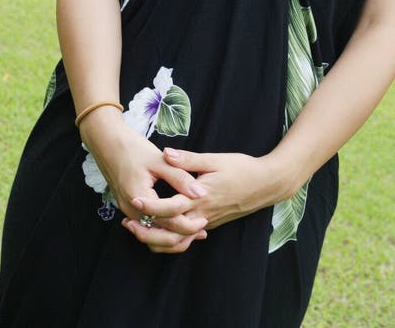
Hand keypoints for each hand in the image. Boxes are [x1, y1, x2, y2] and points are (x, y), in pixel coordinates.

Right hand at [80, 110, 208, 252]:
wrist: (107, 142)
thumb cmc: (133, 148)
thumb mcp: (160, 161)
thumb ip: (180, 178)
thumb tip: (202, 193)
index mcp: (139, 199)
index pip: (167, 221)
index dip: (188, 224)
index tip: (205, 220)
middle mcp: (131, 210)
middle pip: (158, 235)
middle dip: (181, 237)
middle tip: (203, 232)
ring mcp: (128, 211)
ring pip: (151, 235)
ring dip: (171, 237)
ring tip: (193, 232)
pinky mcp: (129, 208)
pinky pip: (146, 227)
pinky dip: (162, 230)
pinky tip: (176, 223)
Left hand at [122, 149, 285, 249]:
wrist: (266, 184)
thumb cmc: (242, 168)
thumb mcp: (215, 159)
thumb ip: (189, 159)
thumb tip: (166, 153)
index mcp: (202, 197)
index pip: (171, 207)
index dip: (151, 206)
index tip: (135, 200)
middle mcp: (203, 214)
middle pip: (170, 231)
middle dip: (147, 230)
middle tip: (127, 223)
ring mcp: (207, 221)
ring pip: (179, 240)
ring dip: (158, 239)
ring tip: (139, 229)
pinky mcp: (211, 223)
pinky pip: (189, 238)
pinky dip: (174, 239)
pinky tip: (162, 231)